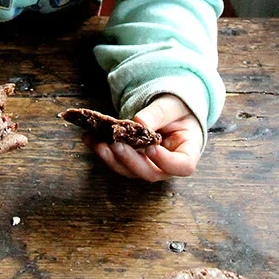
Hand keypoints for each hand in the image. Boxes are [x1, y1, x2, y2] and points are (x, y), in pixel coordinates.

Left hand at [82, 94, 202, 181]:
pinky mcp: (132, 161)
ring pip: (130, 171)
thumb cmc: (177, 109)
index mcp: (187, 152)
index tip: (151, 149)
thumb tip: (139, 122)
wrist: (168, 111)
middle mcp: (167, 165)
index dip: (166, 161)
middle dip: (131, 160)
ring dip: (112, 159)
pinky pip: (118, 161)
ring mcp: (148, 165)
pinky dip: (103, 151)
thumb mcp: (172, 106)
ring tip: (98, 143)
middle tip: (116, 144)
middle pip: (151, 172)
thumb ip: (158, 113)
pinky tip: (91, 139)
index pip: (182, 166)